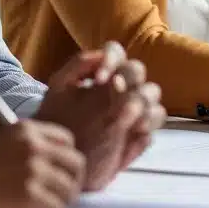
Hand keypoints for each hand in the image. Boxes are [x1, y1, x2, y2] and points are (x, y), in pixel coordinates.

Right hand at [0, 120, 84, 207]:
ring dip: (61, 201)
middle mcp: (33, 146)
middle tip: (59, 194)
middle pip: (76, 164)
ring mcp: (33, 171)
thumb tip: (22, 130)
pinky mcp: (28, 197)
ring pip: (69, 190)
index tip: (58, 171)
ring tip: (46, 207)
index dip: (64, 158)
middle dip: (70, 180)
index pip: (67, 140)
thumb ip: (4, 128)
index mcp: (25, 128)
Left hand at [36, 44, 163, 190]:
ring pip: (153, 98)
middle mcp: (120, 89)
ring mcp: (132, 113)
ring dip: (144, 102)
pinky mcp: (135, 137)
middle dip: (130, 80)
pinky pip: (152, 127)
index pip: (116, 53)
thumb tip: (101, 55)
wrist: (56, 154)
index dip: (112, 60)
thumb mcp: (59, 87)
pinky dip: (147, 126)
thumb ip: (78, 65)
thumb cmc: (55, 118)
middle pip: (138, 71)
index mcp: (102, 73)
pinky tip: (132, 131)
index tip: (98, 79)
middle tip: (115, 97)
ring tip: (126, 116)